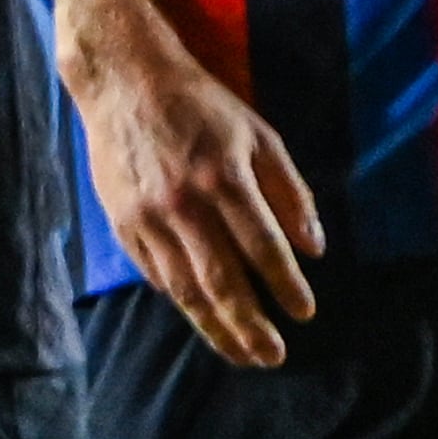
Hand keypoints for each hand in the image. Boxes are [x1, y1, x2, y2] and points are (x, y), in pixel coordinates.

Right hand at [58, 0, 322, 367]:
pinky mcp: (123, 225)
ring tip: (241, 354)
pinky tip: (204, 319)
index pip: (262, 247)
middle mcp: (184, 205)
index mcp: (224, 178)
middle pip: (221, 281)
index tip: (305, 314)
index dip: (285, 286)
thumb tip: (315, 247)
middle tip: (273, 357)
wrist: (124, 82)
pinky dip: (182, 301)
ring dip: (216, 328)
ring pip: (185, 289)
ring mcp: (148, 218)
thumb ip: (290, 191)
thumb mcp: (259, 134)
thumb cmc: (202, 106)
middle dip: (249, 325)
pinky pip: (157, 274)